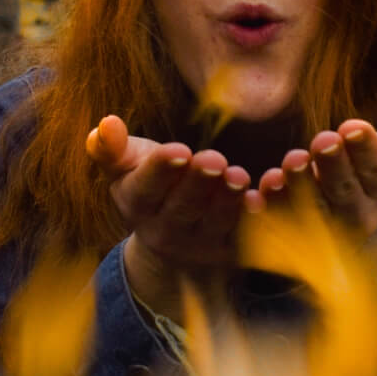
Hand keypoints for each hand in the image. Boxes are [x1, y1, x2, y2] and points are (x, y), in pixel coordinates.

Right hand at [86, 115, 250, 319]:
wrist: (175, 245)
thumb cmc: (152, 189)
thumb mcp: (128, 170)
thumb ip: (112, 149)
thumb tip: (105, 123)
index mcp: (138, 205)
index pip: (146, 189)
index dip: (161, 171)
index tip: (178, 150)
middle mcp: (167, 231)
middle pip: (184, 208)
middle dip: (199, 184)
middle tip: (214, 160)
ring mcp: (203, 245)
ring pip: (219, 223)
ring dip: (230, 201)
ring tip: (239, 177)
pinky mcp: (235, 252)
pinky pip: (252, 234)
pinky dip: (264, 215)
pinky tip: (271, 194)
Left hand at [246, 115, 376, 236]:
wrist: (332, 222)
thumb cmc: (359, 173)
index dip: (366, 151)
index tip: (353, 125)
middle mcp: (354, 218)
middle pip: (345, 194)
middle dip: (333, 167)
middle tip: (322, 138)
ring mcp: (319, 233)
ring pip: (309, 213)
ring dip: (298, 188)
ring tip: (290, 162)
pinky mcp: (285, 240)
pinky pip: (274, 229)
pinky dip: (266, 212)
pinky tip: (256, 193)